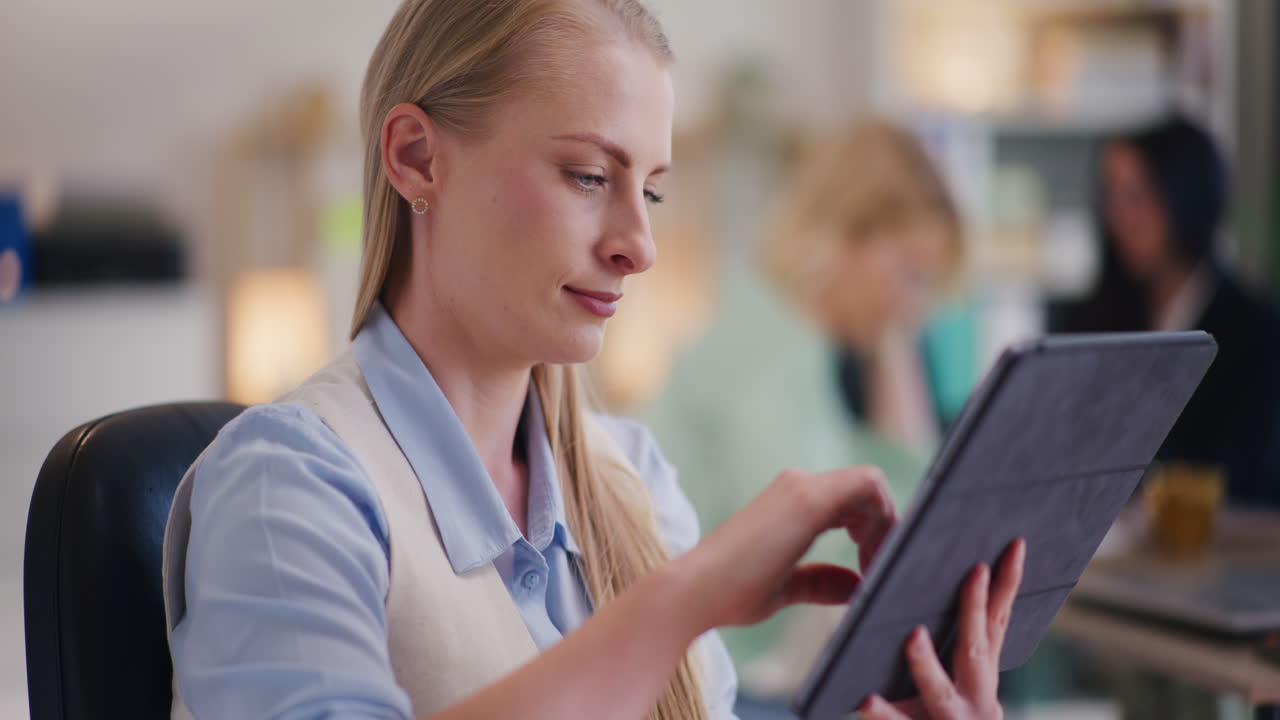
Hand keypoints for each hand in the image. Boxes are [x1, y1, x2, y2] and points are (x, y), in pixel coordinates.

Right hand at [677, 467, 896, 629]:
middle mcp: (798, 484)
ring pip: (871, 482)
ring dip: (886, 523)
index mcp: (791, 500)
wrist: (697, 592)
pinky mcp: (807, 499)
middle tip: (880, 569)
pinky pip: (867, 487)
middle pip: (866, 487)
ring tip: (876, 567)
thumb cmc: (732, 593)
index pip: (852, 497)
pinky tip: (870, 559)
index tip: (872, 565)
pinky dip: (882, 519)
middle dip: (885, 526)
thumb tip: (854, 585)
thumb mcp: (786, 587)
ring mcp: (802, 487)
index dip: (874, 525)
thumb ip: (821, 582)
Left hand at [860, 538, 1026, 719]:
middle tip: (974, 570)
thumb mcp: (952, 689)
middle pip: (977, 652)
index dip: (1008, 586)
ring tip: (913, 636)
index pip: (997, 625)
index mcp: (980, 679)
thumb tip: (924, 594)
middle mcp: (976, 702)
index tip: (1015, 545)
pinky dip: (886, 715)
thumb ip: (952, 651)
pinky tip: (867, 699)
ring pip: (940, 695)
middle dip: (975, 612)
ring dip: (928, 665)